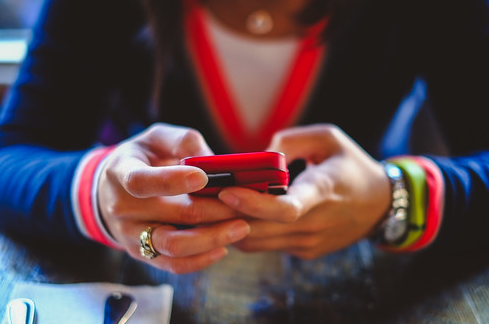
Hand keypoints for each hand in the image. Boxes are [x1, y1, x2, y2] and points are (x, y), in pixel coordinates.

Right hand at [98, 123, 249, 272]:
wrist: (110, 191)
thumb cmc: (142, 159)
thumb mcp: (156, 138)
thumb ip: (183, 142)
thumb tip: (212, 161)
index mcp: (122, 172)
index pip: (142, 181)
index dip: (172, 181)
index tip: (204, 178)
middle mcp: (122, 207)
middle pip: (172, 215)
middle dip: (215, 210)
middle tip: (245, 204)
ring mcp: (131, 235)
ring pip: (174, 246)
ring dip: (213, 238)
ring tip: (241, 227)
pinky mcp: (143, 254)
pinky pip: (173, 264)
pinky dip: (202, 258)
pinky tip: (224, 246)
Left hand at [218, 124, 389, 258]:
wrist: (381, 205)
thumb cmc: (351, 165)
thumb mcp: (328, 138)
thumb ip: (290, 141)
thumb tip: (258, 155)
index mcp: (324, 192)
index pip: (286, 208)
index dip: (253, 203)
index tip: (226, 192)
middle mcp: (315, 223)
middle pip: (260, 229)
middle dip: (224, 217)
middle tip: (197, 199)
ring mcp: (309, 242)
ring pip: (257, 242)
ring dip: (230, 226)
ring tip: (207, 206)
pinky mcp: (304, 251)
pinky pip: (265, 245)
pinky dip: (245, 232)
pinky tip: (231, 215)